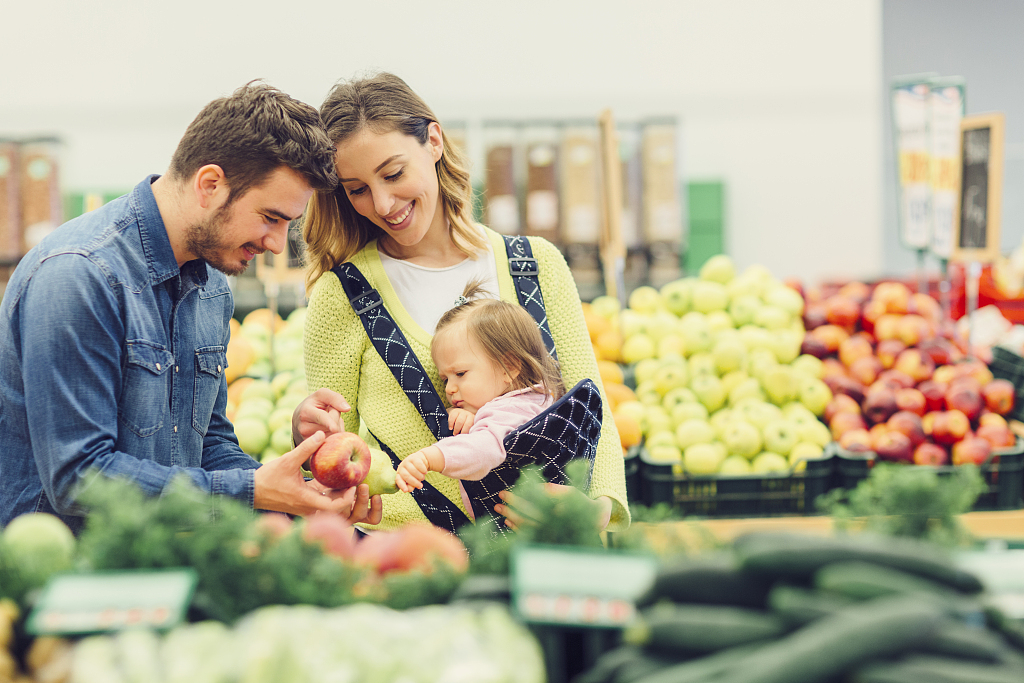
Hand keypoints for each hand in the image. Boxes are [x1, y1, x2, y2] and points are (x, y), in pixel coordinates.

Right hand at [254, 431, 381, 521]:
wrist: (251, 490)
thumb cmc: (268, 477)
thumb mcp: (288, 460)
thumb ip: (306, 448)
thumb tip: (322, 434)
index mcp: (306, 501)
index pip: (335, 507)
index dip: (347, 498)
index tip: (353, 485)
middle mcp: (308, 508)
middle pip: (335, 507)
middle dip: (346, 495)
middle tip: (354, 480)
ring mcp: (305, 508)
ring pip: (328, 505)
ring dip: (338, 494)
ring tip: (346, 478)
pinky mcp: (302, 504)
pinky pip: (320, 501)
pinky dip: (328, 492)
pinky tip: (332, 478)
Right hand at [292, 389, 349, 445]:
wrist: (299, 421)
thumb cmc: (314, 405)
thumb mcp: (322, 395)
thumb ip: (335, 398)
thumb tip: (347, 408)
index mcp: (305, 412)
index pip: (321, 417)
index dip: (329, 422)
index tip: (334, 428)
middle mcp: (304, 428)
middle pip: (332, 427)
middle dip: (337, 419)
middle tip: (328, 414)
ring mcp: (307, 441)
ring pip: (333, 436)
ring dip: (336, 429)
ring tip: (326, 423)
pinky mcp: (312, 450)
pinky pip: (331, 445)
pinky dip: (334, 438)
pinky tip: (326, 432)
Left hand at [395, 446, 444, 492]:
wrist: (420, 461)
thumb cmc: (415, 473)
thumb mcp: (412, 480)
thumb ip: (410, 486)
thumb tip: (409, 489)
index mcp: (399, 474)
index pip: (398, 480)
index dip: (401, 485)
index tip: (405, 491)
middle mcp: (401, 467)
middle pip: (406, 476)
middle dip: (414, 482)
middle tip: (420, 486)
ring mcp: (407, 461)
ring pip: (413, 471)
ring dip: (420, 476)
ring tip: (422, 478)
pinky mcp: (413, 457)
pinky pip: (419, 465)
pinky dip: (423, 470)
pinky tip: (425, 472)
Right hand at [447, 408, 474, 434]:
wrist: (458, 415)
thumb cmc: (464, 424)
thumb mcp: (467, 427)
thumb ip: (468, 431)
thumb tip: (467, 438)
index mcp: (473, 419)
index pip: (471, 426)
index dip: (466, 431)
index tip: (463, 436)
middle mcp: (469, 414)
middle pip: (466, 424)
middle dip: (462, 431)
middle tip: (459, 436)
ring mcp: (462, 412)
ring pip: (459, 421)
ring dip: (456, 429)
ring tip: (454, 433)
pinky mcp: (455, 411)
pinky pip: (452, 417)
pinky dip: (451, 424)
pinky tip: (450, 428)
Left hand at [495, 485, 612, 531]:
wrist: (594, 519)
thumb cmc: (580, 502)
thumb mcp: (570, 492)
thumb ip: (554, 491)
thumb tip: (539, 488)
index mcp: (554, 511)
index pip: (529, 505)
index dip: (515, 499)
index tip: (503, 493)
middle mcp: (550, 523)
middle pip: (524, 517)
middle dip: (509, 509)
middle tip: (497, 503)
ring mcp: (548, 532)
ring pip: (525, 526)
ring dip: (510, 518)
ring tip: (499, 510)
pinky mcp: (546, 536)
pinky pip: (529, 534)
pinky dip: (517, 529)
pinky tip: (508, 523)